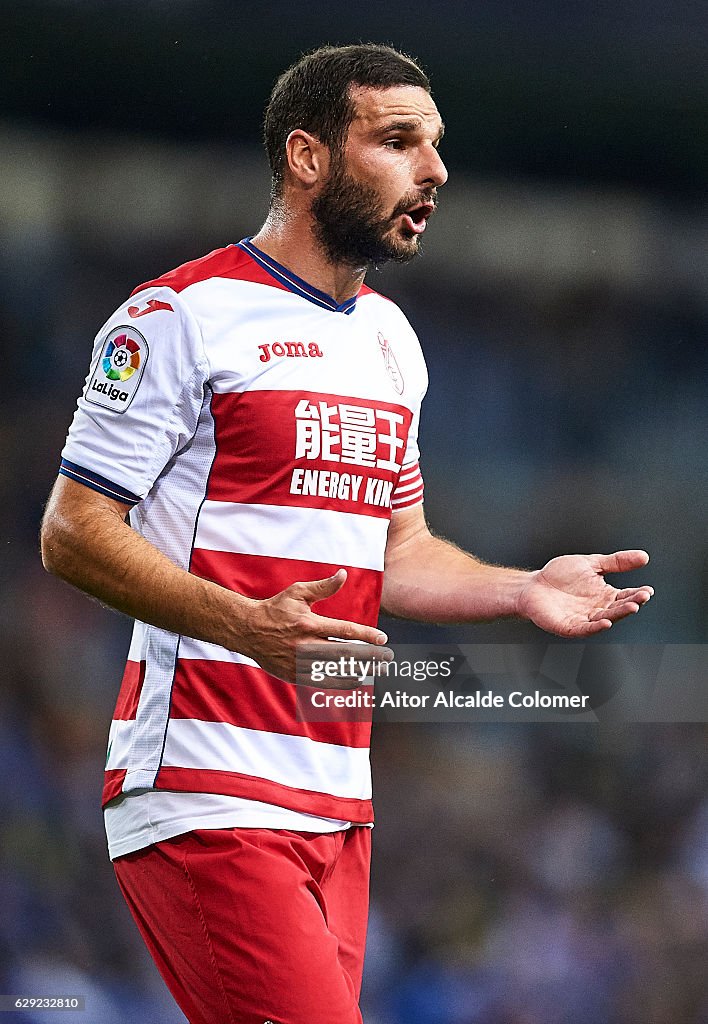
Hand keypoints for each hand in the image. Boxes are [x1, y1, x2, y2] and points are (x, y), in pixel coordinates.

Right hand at [238, 569, 389, 682]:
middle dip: (369, 658)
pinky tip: (355, 680)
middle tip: (388, 659)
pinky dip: (340, 682)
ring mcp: (298, 663)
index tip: (383, 639)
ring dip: (358, 672)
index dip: (366, 636)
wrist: (247, 630)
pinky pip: (321, 682)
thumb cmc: (276, 609)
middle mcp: (305, 645)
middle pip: (344, 654)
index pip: (345, 631)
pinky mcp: (293, 675)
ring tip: (377, 672)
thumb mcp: (298, 593)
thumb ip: (323, 587)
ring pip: (335, 671)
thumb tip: (343, 574)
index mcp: (309, 624)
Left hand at [517, 550, 653, 637]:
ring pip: (605, 619)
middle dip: (631, 603)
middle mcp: (597, 609)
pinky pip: (585, 628)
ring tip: (631, 607)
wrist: (532, 586)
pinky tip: (606, 622)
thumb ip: (617, 562)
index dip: (637, 594)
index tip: (648, 590)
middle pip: (618, 608)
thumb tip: (644, 557)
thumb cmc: (559, 576)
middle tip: (642, 597)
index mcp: (604, 595)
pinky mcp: (569, 626)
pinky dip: (596, 627)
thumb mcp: (592, 563)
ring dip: (618, 614)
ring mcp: (584, 618)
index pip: (626, 596)